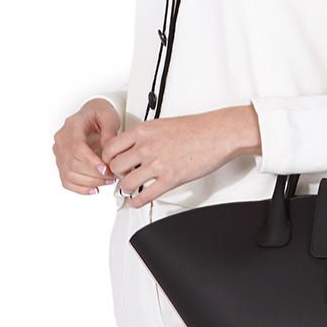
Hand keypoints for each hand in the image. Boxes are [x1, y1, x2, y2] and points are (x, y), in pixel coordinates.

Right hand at [52, 98, 120, 195]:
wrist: (91, 117)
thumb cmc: (98, 115)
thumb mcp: (109, 117)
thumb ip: (110, 132)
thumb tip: (108, 151)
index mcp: (72, 125)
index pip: (76, 147)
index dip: (90, 161)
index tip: (105, 168)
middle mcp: (62, 139)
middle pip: (73, 163)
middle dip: (95, 174)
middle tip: (112, 175)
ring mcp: (60, 152)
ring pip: (69, 174)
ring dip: (90, 182)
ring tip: (107, 181)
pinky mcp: (62, 163)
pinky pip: (66, 180)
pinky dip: (80, 188)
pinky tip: (94, 188)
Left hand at [102, 105, 262, 207]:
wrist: (218, 134)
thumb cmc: (196, 128)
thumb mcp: (162, 124)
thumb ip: (145, 136)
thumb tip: (133, 146)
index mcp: (143, 131)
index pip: (111, 147)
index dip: (109, 158)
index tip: (112, 162)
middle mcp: (147, 147)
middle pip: (114, 166)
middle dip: (116, 174)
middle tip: (121, 175)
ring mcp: (157, 164)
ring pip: (126, 183)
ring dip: (126, 188)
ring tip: (130, 188)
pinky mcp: (169, 179)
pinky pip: (144, 196)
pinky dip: (137, 202)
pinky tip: (137, 201)